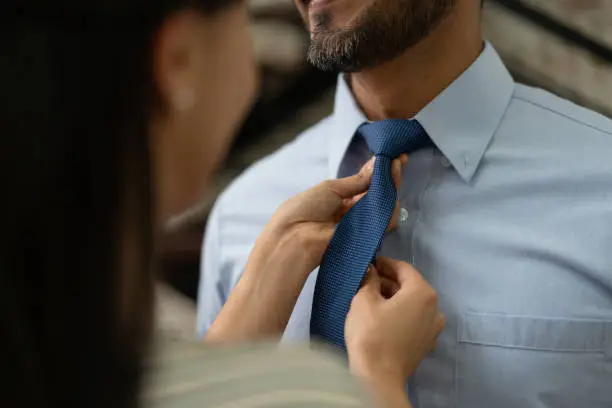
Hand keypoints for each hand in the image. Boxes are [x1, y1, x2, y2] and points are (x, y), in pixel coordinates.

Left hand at [253, 154, 407, 281]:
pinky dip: (389, 206)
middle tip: (400, 160)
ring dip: (392, 186)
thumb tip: (376, 166)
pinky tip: (391, 190)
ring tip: (396, 170)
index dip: (379, 171)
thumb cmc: (305, 208)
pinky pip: (383, 222)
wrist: (295, 237)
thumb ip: (356, 181)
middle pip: (378, 193)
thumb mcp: (330, 187)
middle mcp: (353, 211)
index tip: (394, 157)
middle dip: (390, 175)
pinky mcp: (368, 237)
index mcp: (340, 198)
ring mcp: (361, 224)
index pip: (365, 183)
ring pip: (384, 205)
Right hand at [345, 257, 444, 390]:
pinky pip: (413, 320)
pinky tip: (381, 317)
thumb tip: (371, 271)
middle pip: (410, 286)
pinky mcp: (426, 344)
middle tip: (366, 280)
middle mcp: (435, 308)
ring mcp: (433, 328)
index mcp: (423, 292)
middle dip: (388, 281)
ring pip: (412, 304)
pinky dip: (400, 314)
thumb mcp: (363, 300)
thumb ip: (369, 279)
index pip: (403, 268)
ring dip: (394, 298)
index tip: (369, 262)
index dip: (384, 263)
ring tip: (370, 298)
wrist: (378, 377)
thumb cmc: (371, 333)